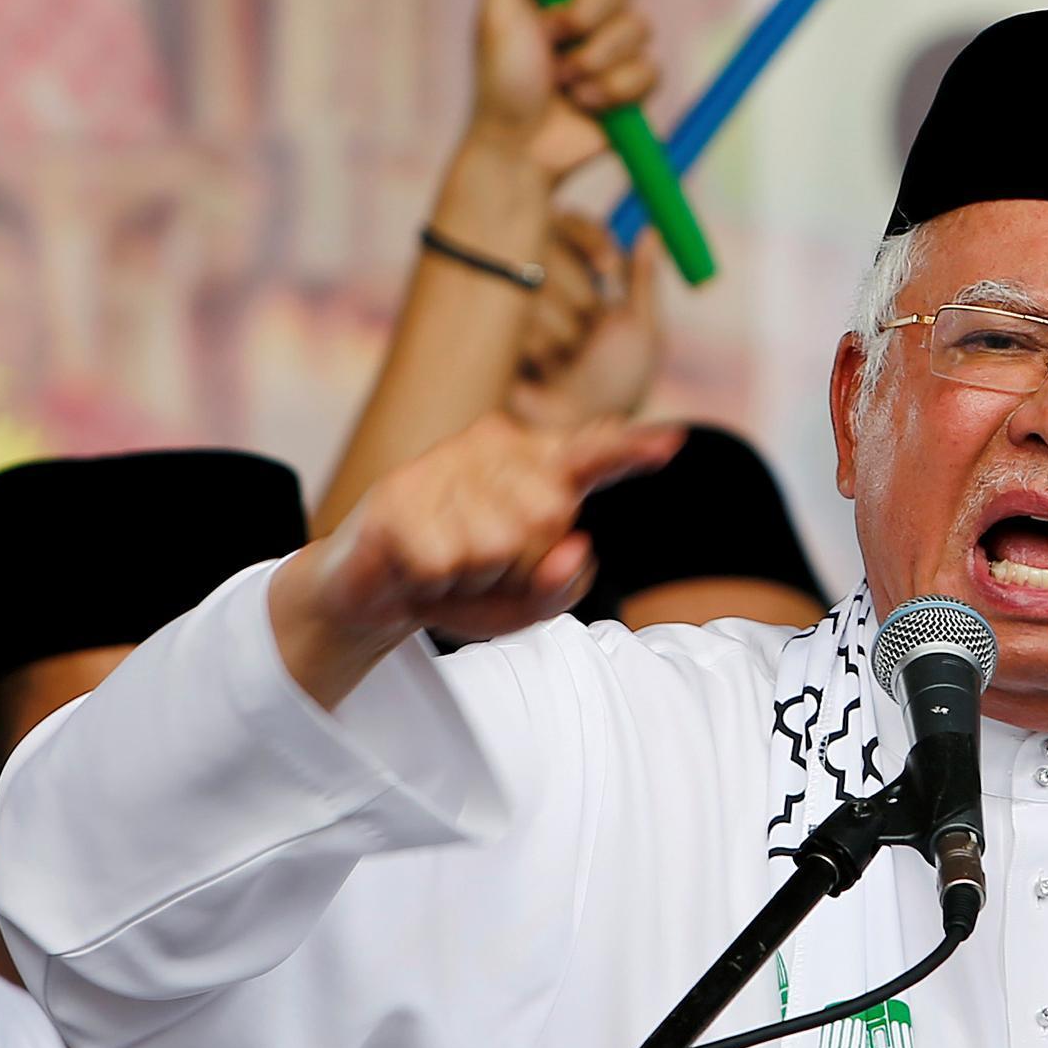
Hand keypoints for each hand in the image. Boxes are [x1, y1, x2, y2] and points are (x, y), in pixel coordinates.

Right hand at [272, 414, 680, 706]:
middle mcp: (492, 449)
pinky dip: (439, 580)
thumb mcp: (527, 603)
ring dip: (477, 575)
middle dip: (522, 563)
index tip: (672, 444)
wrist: (376, 592)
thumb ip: (565, 584)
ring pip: (498, 543)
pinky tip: (420, 564)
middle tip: (486, 565)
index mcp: (535, 466)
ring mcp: (443, 464)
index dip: (630, 451)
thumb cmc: (466, 583)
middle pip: (548, 517)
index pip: (591, 454)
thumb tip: (576, 546)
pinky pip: (448, 558)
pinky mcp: (398, 493)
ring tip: (452, 563)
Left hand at [465, 0, 659, 179]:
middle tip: (553, 43)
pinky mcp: (635, 82)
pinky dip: (615, 90)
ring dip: (596, 60)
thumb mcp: (497, 16)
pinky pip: (650, 70)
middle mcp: (584, 2)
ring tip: (564, 84)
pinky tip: (587, 105)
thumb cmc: (500, 84)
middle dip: (587, 15)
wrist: (522, 150)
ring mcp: (613, 43)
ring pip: (639, 27)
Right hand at [507, 214, 666, 428]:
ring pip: (531, 283)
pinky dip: (533, 347)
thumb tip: (653, 229)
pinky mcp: (486, 329)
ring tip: (564, 364)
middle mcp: (540, 280)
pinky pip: (507, 315)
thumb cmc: (616, 383)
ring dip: (558, 331)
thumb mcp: (640, 331)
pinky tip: (539, 373)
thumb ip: (643, 279)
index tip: (608, 267)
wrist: (572, 432)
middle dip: (578, 298)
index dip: (590, 239)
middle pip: (546, 244)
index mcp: (579, 276)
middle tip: (589, 334)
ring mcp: (509, 303)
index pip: (573, 224)